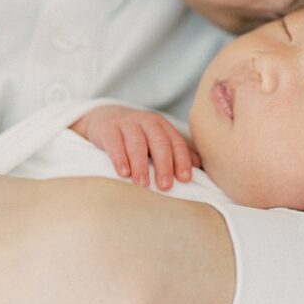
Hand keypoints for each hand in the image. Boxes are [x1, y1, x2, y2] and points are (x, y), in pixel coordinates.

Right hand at [71, 106, 200, 189]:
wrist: (104, 118)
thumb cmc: (137, 135)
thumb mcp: (157, 139)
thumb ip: (176, 151)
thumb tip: (199, 167)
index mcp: (162, 126)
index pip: (176, 143)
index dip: (182, 160)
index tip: (185, 179)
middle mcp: (147, 122)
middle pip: (159, 143)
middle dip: (164, 165)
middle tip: (165, 186)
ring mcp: (127, 124)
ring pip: (137, 143)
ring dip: (141, 165)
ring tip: (143, 183)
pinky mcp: (108, 129)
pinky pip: (115, 143)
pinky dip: (120, 158)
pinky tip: (124, 173)